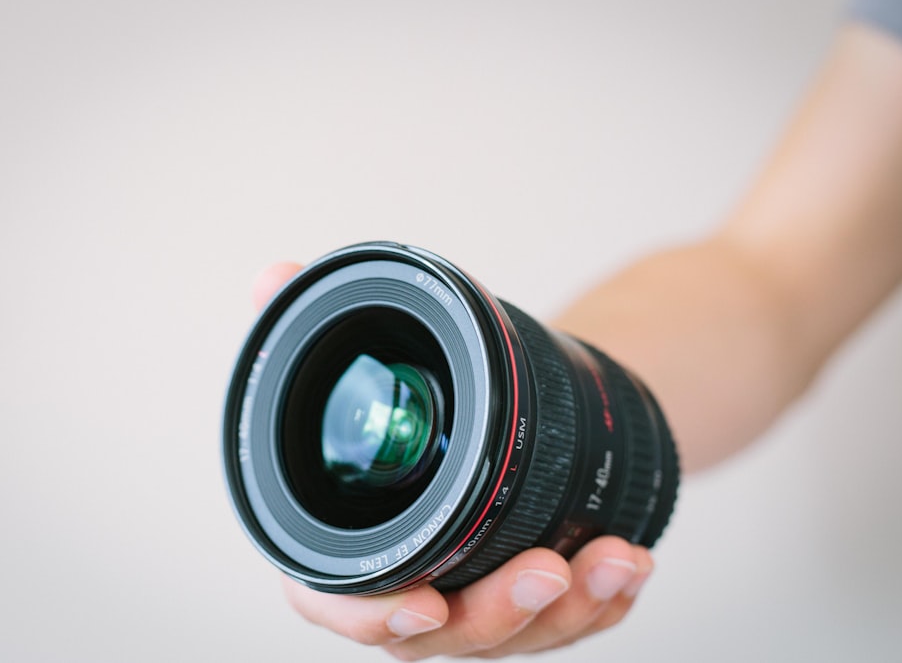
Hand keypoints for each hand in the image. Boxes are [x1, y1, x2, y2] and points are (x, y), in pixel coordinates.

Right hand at [253, 262, 654, 659]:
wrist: (482, 409)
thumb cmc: (410, 394)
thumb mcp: (358, 352)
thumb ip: (307, 322)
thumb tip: (274, 274)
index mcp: (351, 542)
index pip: (340, 603)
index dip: (372, 617)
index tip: (427, 605)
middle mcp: (408, 583)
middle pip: (440, 636)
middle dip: (498, 615)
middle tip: (547, 571)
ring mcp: (470, 599)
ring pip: (511, 634)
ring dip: (570, 608)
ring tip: (617, 558)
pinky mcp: (526, 599)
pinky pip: (564, 622)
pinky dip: (600, 602)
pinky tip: (628, 567)